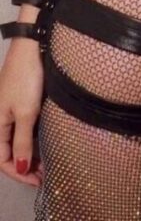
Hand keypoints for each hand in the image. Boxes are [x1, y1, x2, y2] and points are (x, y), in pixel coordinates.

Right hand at [0, 40, 44, 187]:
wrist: (32, 46)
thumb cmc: (26, 79)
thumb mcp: (26, 113)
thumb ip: (22, 141)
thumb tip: (21, 166)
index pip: (1, 160)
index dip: (18, 173)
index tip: (38, 180)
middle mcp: (0, 118)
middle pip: (9, 151)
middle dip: (26, 165)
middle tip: (46, 173)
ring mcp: (10, 108)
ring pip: (18, 138)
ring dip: (31, 151)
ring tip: (49, 161)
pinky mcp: (21, 99)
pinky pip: (24, 126)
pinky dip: (34, 136)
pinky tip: (47, 140)